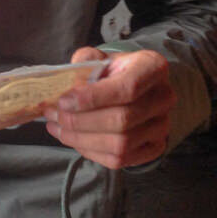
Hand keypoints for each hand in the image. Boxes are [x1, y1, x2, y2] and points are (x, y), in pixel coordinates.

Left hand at [43, 48, 174, 168]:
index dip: (93, 98)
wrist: (136, 88)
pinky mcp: (154, 147)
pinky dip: (91, 152)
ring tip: (57, 127)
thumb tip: (64, 83)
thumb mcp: (99, 58)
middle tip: (53, 115)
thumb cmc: (114, 72)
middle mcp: (163, 97)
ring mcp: (162, 126)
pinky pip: (120, 160)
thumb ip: (83, 63)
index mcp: (152, 68)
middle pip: (122, 119)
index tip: (63, 101)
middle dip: (80, 121)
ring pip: (120, 144)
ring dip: (81, 139)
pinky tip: (72, 139)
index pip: (127, 88)